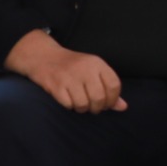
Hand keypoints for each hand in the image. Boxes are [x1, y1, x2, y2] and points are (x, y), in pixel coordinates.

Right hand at [6, 29, 126, 112]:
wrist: (43, 57)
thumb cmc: (72, 67)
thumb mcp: (92, 71)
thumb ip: (108, 88)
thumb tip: (123, 107)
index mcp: (96, 63)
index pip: (114, 85)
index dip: (113, 99)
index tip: (107, 103)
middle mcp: (84, 68)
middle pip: (99, 97)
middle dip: (97, 108)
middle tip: (92, 106)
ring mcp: (69, 76)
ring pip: (84, 104)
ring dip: (82, 108)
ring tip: (79, 103)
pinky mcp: (56, 85)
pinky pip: (69, 104)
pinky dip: (70, 106)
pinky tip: (68, 99)